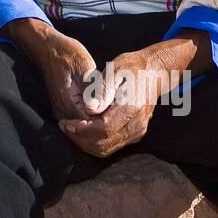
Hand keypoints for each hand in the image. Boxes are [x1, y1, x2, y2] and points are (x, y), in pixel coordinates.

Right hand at [3, 17, 110, 122]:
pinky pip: (80, 118)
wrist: (48, 48)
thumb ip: (92, 89)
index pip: (91, 125)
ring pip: (84, 125)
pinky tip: (100, 101)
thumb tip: (101, 107)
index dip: (107, 119)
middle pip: (88, 129)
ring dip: (98, 117)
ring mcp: (61, 112)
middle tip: (116, 104)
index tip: (118, 106)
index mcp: (68, 103)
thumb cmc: (66, 53)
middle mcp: (62, 112)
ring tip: (109, 101)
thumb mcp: (84, 66)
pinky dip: (92, 113)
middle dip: (103, 119)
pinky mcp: (63, 108)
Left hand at [59, 30, 211, 157]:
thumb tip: (89, 110)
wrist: (154, 73)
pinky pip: (112, 146)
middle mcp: (137, 124)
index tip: (66, 123)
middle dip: (79, 139)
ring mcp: (138, 132)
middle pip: (103, 144)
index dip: (81, 130)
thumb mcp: (115, 70)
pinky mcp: (136, 134)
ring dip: (85, 143)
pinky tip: (83, 130)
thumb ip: (102, 90)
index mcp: (131, 108)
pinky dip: (95, 142)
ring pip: (107, 149)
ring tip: (70, 129)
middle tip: (64, 127)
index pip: (102, 129)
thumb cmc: (131, 68)